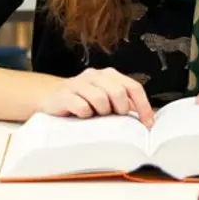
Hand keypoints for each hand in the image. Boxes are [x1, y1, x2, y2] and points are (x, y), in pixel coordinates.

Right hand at [38, 68, 154, 127]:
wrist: (50, 96)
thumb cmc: (84, 100)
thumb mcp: (106, 98)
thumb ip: (124, 103)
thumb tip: (146, 119)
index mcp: (110, 75)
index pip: (133, 87)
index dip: (143, 106)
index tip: (148, 124)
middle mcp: (96, 75)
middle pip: (118, 92)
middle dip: (120, 110)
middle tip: (114, 117)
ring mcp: (79, 83)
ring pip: (100, 99)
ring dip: (101, 112)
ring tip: (95, 115)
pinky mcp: (64, 94)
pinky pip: (81, 107)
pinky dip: (85, 114)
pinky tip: (82, 116)